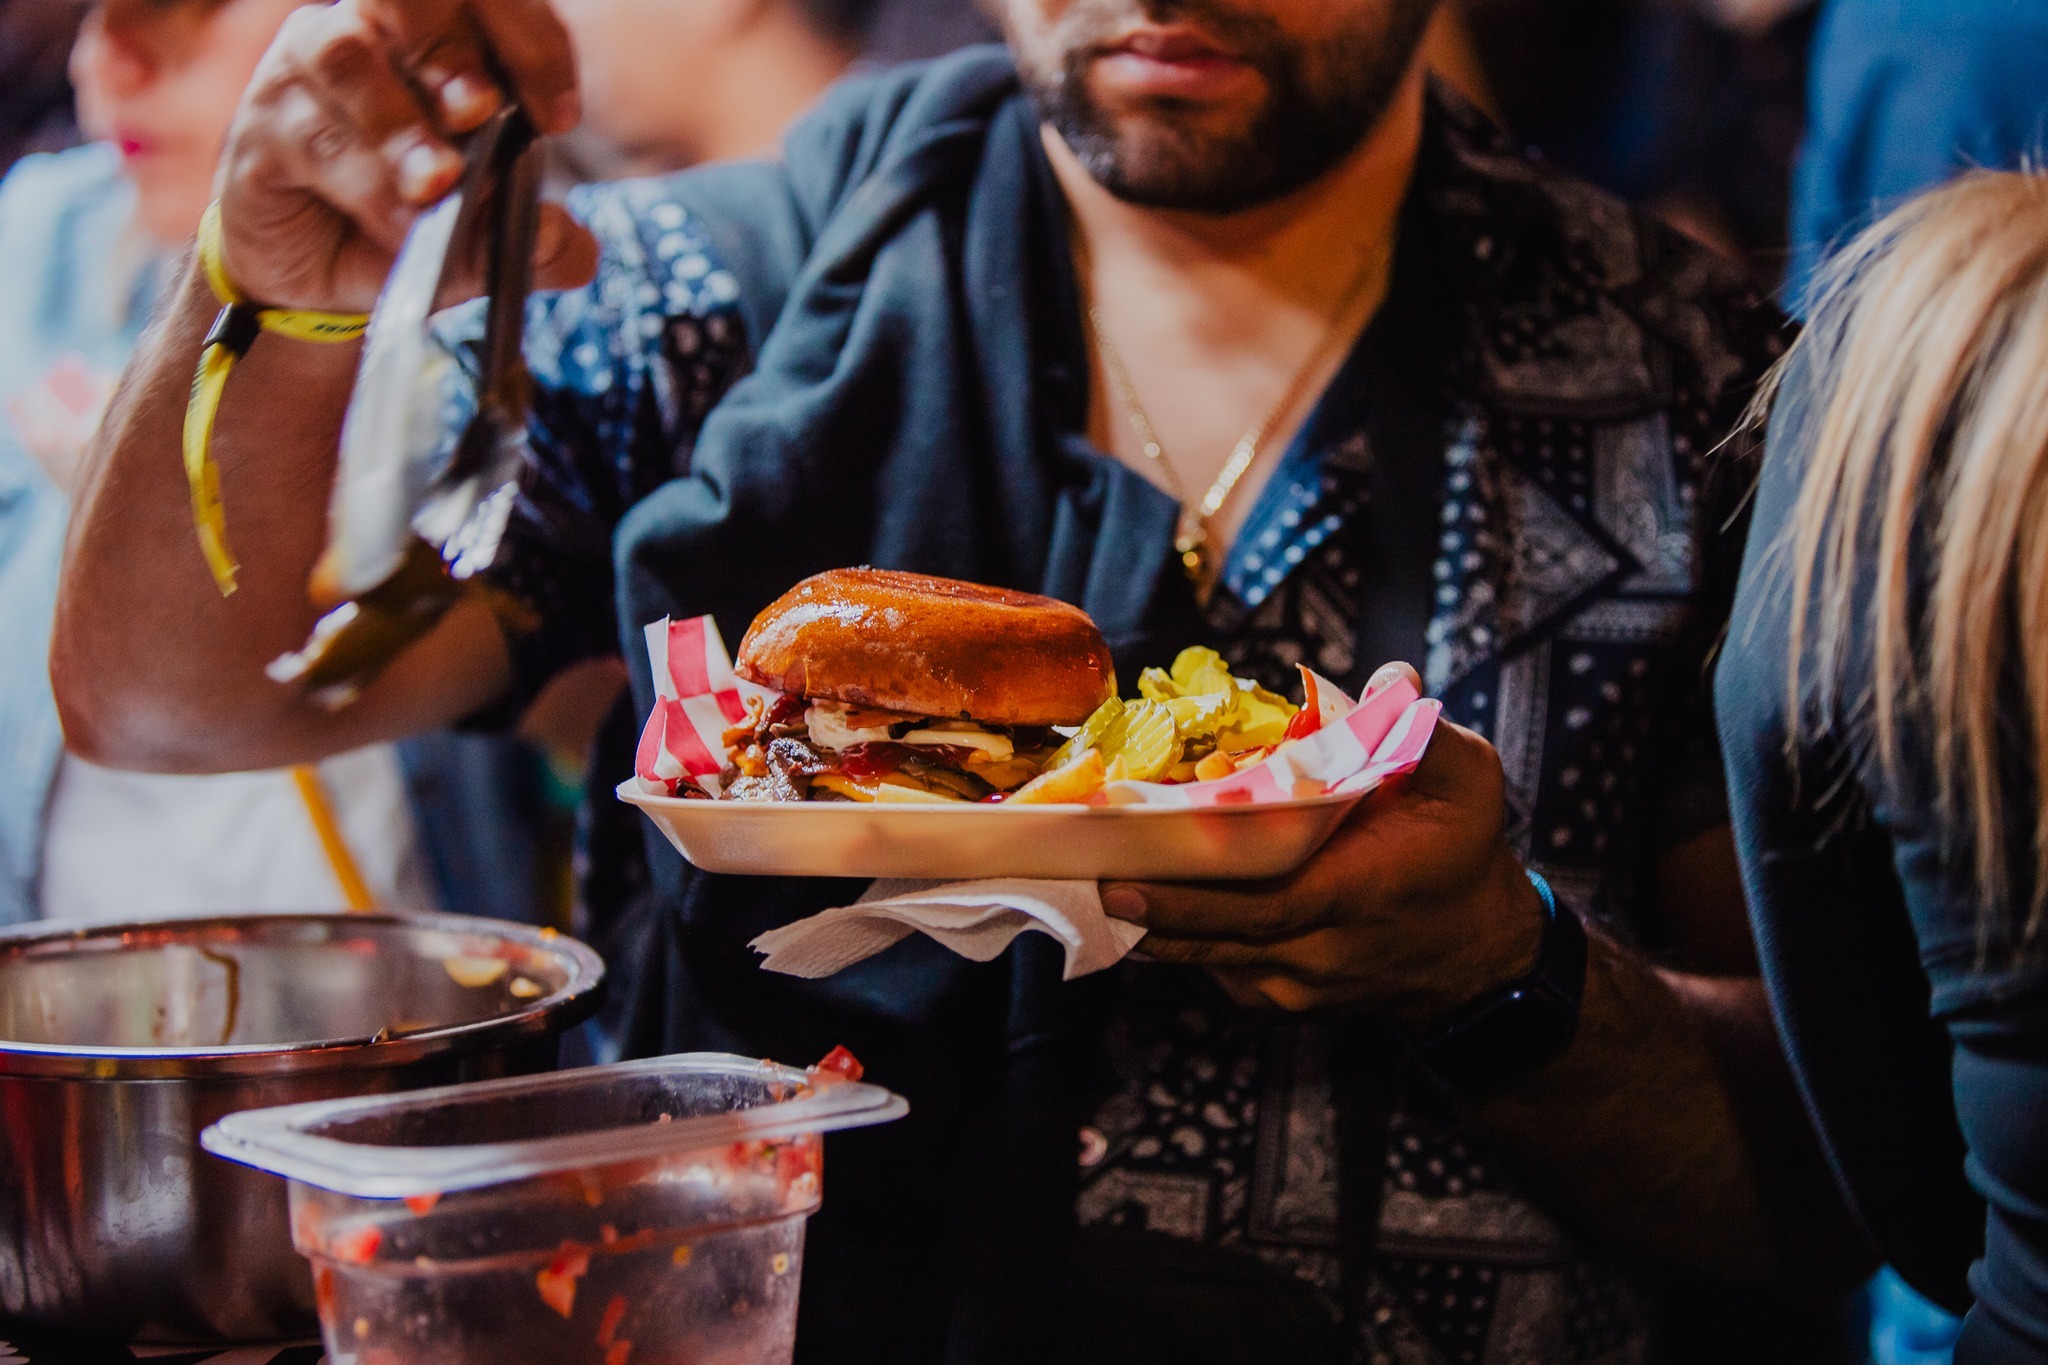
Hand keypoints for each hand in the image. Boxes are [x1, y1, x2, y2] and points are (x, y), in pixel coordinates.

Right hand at [213, 0, 597, 312]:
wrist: (319, 274)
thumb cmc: (411, 224)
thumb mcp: (489, 243)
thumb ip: (538, 242)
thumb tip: (559, 236)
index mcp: (444, 35)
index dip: (531, 40)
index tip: (559, 118)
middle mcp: (373, 28)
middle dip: (452, 49)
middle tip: (482, 113)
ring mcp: (309, 63)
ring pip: (349, 60)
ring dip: (399, 125)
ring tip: (438, 182)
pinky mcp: (264, 118)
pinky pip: (310, 132)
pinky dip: (364, 180)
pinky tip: (401, 218)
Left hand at [1103, 667, 1546, 1026]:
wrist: (1481, 959)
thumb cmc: (1465, 858)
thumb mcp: (1467, 785)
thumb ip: (1423, 732)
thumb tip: (1390, 674)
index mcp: (1357, 894)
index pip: (1264, 906)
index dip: (1192, 900)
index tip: (1126, 878)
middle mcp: (1323, 950)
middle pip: (1221, 939)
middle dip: (1151, 913)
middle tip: (1088, 879)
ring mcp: (1302, 984)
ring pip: (1213, 959)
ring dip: (1158, 928)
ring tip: (1098, 884)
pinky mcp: (1288, 999)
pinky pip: (1226, 970)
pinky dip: (1187, 941)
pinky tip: (1150, 906)